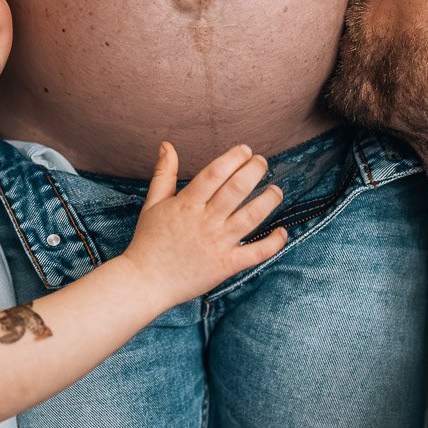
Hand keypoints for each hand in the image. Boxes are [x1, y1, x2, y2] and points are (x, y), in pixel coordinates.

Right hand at [120, 143, 287, 306]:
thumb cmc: (149, 241)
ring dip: (268, 201)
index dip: (233, 158)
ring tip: (276, 190)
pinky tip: (282, 231)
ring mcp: (218, 244)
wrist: (146, 281)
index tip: (245, 150)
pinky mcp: (226, 265)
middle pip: (236, 190)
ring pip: (250, 217)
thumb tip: (167, 145)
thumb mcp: (152, 204)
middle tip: (262, 161)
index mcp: (186, 205)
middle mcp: (205, 221)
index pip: (214, 174)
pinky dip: (273, 242)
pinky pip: (256, 253)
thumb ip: (163, 173)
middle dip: (254, 171)